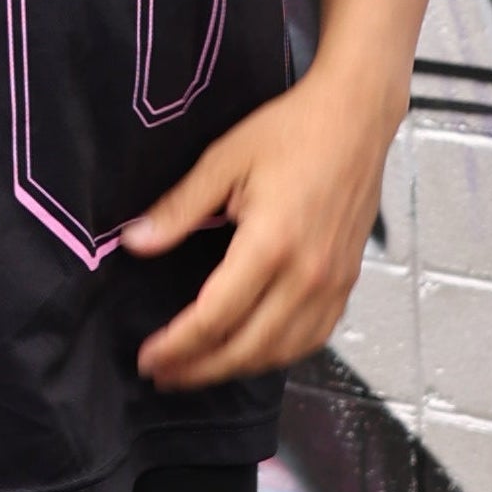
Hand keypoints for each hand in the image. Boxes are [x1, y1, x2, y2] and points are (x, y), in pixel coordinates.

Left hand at [124, 67, 397, 391]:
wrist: (356, 116)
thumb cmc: (292, 129)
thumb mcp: (223, 160)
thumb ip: (178, 209)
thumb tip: (135, 243)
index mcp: (270, 245)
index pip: (214, 318)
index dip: (177, 346)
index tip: (148, 358)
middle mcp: (306, 274)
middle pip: (246, 348)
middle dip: (200, 370)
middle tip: (163, 375)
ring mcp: (332, 282)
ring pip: (282, 352)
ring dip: (237, 369)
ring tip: (200, 370)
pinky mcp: (348, 280)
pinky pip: (314, 338)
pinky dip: (280, 355)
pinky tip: (254, 352)